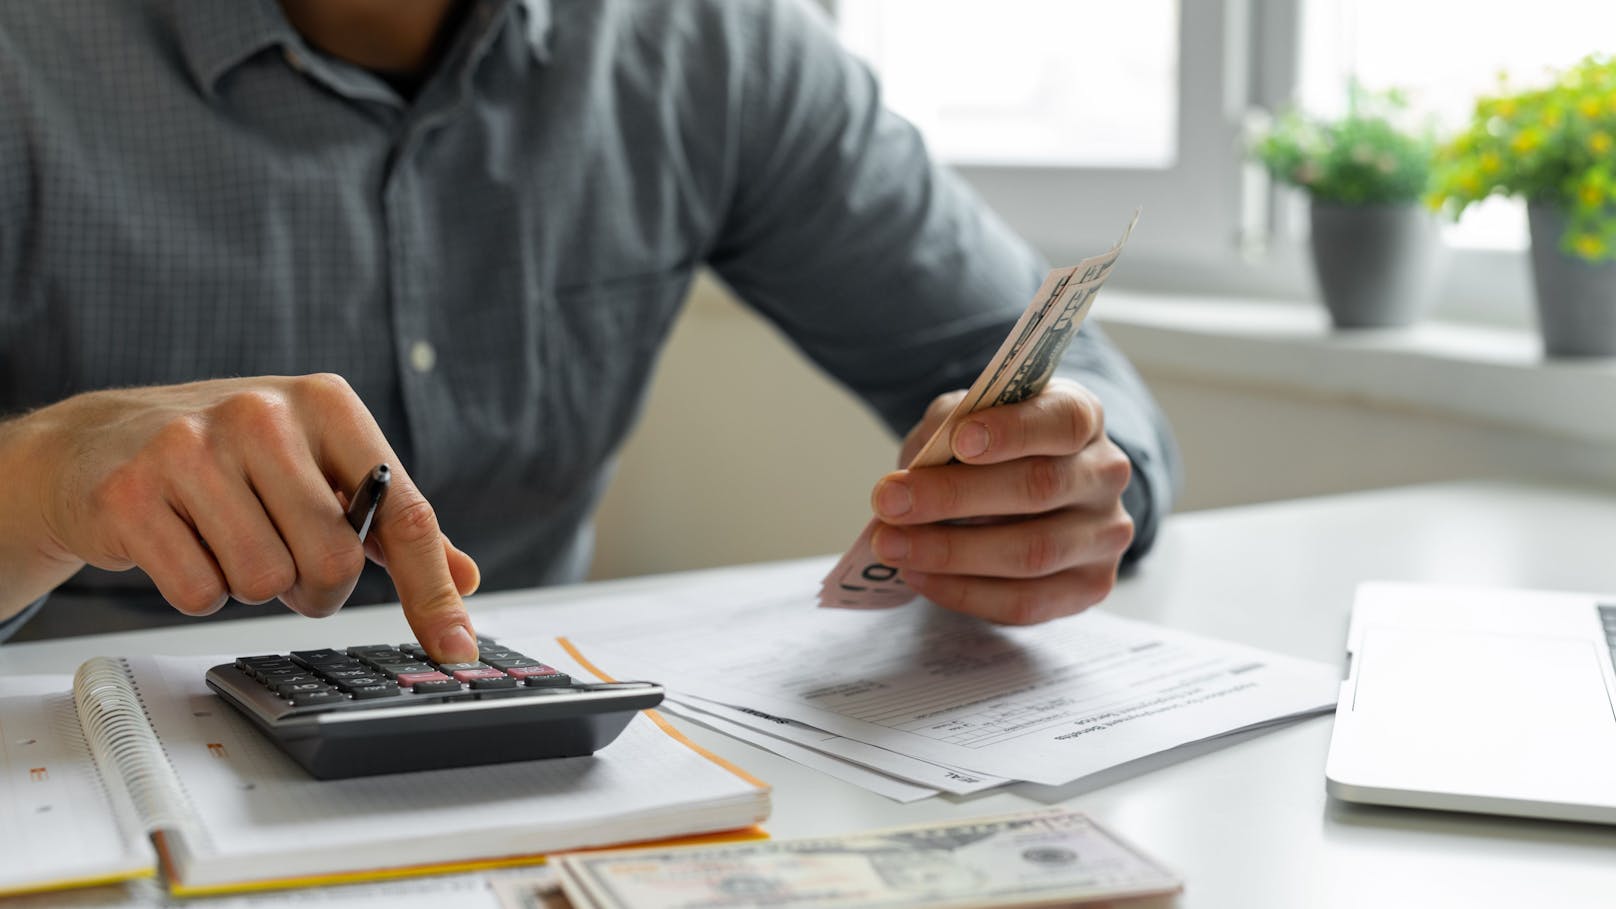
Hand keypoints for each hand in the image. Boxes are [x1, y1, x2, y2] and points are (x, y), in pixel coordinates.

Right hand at [0, 375, 480, 660]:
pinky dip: (198, 590)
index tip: (456, 650)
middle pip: (334, 561)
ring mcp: (192, 449)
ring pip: (266, 581)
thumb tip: (464, 577)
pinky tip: (182, 543)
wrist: (96, 442)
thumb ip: (393, 523)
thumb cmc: (228, 458)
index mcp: (327, 405)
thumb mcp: (318, 466)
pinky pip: (199, 593)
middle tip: (284, 557)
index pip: (403, 514)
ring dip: (253, 585)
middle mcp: (263, 414)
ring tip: (226, 539)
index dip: (432, 592)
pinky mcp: (133, 494)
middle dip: (315, 586)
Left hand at [867, 379, 1133, 623]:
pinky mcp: (1090, 587)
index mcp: (1082, 416)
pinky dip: (964, 592)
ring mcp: (1105, 535)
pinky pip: (1026, 602)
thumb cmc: (990, 450)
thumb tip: (917, 469)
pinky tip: (920, 576)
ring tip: (891, 545)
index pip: (1063, 420)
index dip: (1013, 431)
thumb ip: (947, 427)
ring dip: (950, 552)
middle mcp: (1105, 473)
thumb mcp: (966, 419)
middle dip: (954, 496)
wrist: (1022, 494)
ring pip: (1033, 552)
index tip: (959, 441)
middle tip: (889, 501)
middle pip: (1040, 486)